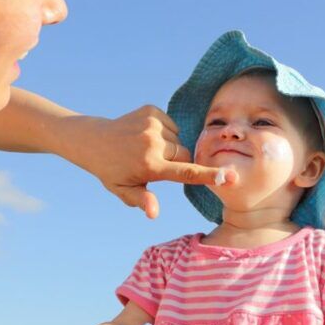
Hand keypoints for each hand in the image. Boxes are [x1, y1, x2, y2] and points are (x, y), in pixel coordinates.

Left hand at [71, 105, 237, 218]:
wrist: (94, 140)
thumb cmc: (111, 170)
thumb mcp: (124, 190)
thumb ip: (142, 201)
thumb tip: (153, 214)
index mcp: (149, 166)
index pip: (186, 172)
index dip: (209, 175)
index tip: (230, 176)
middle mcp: (153, 143)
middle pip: (185, 155)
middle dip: (177, 161)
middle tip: (155, 165)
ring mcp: (152, 124)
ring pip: (179, 139)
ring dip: (170, 146)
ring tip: (147, 149)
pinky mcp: (151, 110)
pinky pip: (172, 125)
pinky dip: (164, 132)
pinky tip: (145, 136)